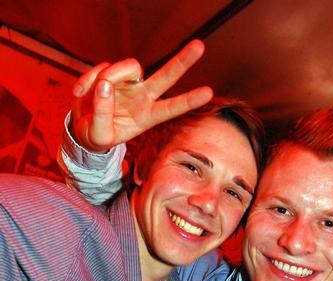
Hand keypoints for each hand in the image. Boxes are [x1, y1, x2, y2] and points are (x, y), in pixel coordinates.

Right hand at [71, 40, 212, 151]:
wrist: (83, 129)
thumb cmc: (97, 136)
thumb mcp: (99, 135)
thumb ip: (102, 113)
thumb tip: (104, 85)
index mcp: (146, 117)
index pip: (171, 108)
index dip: (188, 100)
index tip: (208, 93)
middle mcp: (142, 97)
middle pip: (165, 76)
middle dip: (182, 62)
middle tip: (199, 46)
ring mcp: (128, 84)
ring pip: (128, 67)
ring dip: (110, 75)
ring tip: (90, 94)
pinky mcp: (111, 74)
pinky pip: (102, 68)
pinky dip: (88, 80)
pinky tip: (80, 93)